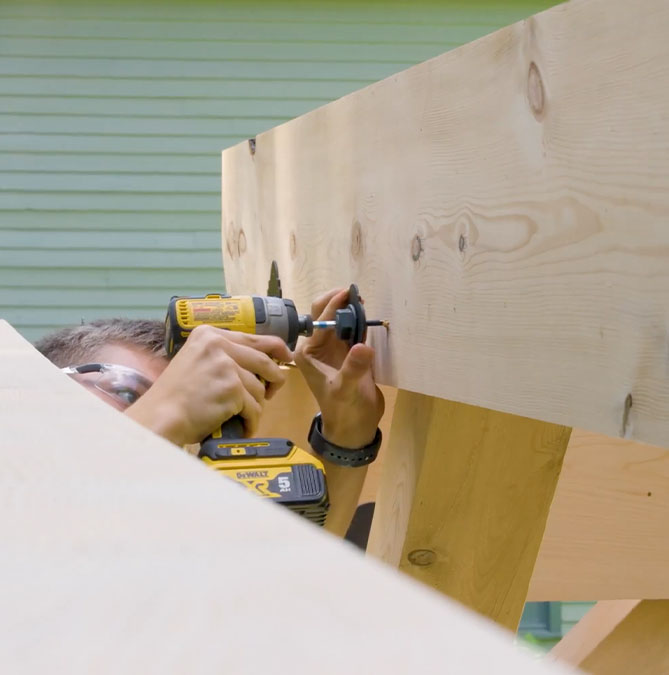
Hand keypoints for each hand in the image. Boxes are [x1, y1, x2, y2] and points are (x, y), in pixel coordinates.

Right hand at [126, 325, 292, 444]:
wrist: (160, 416)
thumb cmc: (175, 396)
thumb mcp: (197, 362)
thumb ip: (224, 357)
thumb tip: (261, 365)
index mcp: (209, 334)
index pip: (254, 338)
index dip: (275, 349)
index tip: (285, 357)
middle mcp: (218, 345)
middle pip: (264, 361)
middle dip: (274, 379)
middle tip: (273, 391)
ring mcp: (226, 366)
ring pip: (259, 388)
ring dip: (255, 405)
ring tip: (242, 415)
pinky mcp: (232, 388)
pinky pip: (254, 408)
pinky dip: (251, 421)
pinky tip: (242, 426)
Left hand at [295, 288, 383, 448]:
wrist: (354, 427)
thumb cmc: (344, 410)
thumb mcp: (347, 390)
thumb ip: (353, 368)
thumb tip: (363, 346)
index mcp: (308, 353)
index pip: (319, 322)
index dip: (334, 305)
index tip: (349, 293)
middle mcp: (317, 347)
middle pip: (325, 315)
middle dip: (339, 302)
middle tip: (357, 293)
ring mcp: (333, 349)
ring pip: (339, 320)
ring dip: (350, 310)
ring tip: (364, 300)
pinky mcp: (348, 353)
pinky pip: (352, 330)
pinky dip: (359, 321)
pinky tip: (367, 313)